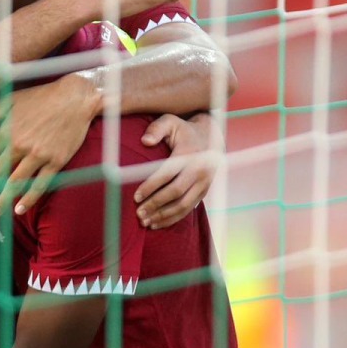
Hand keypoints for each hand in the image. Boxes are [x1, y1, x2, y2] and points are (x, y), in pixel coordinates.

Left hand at [0, 72, 99, 216]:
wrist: (75, 98)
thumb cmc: (40, 97)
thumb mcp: (10, 101)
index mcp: (7, 131)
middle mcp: (20, 145)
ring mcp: (39, 154)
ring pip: (17, 182)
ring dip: (4, 199)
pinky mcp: (56, 161)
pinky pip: (40, 184)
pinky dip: (29, 198)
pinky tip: (20, 208)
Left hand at [134, 113, 222, 227]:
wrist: (211, 137)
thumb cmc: (183, 130)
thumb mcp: (170, 122)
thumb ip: (156, 129)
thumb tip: (144, 141)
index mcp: (190, 154)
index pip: (167, 174)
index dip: (151, 187)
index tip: (135, 197)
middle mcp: (200, 170)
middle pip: (176, 193)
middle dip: (155, 204)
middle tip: (138, 214)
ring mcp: (205, 183)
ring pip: (184, 205)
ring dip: (164, 215)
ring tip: (145, 222)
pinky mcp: (205, 191)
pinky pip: (189, 209)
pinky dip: (173, 218)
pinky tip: (157, 224)